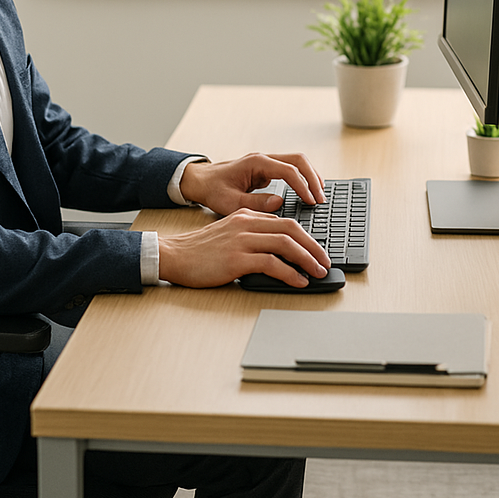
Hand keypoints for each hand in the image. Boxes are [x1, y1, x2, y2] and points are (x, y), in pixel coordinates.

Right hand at [157, 208, 332, 287]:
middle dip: (314, 246)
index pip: (286, 222)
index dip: (306, 237)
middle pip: (292, 229)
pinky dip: (290, 273)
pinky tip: (298, 281)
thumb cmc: (200, 251)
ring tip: (318, 272)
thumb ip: (252, 235)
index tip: (317, 250)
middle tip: (325, 261)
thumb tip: (280, 251)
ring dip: (307, 259)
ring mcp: (242, 241)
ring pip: (286, 244)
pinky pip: (272, 263)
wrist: (173, 256)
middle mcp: (247, 224)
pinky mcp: (236, 259)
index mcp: (246, 216)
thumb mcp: (229, 234)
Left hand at [179, 153, 322, 215]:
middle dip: (313, 178)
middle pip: (299, 160)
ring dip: (311, 176)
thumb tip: (279, 202)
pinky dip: (303, 178)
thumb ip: (255, 203)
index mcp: (256, 163)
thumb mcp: (229, 202)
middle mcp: (264, 159)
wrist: (200, 181)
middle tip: (321, 198)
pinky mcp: (267, 169)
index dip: (303, 186)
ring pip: (298, 162)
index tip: (311, 201)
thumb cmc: (212, 190)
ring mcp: (266, 162)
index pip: (288, 170)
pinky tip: (308, 191)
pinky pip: (291, 168)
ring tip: (319, 195)